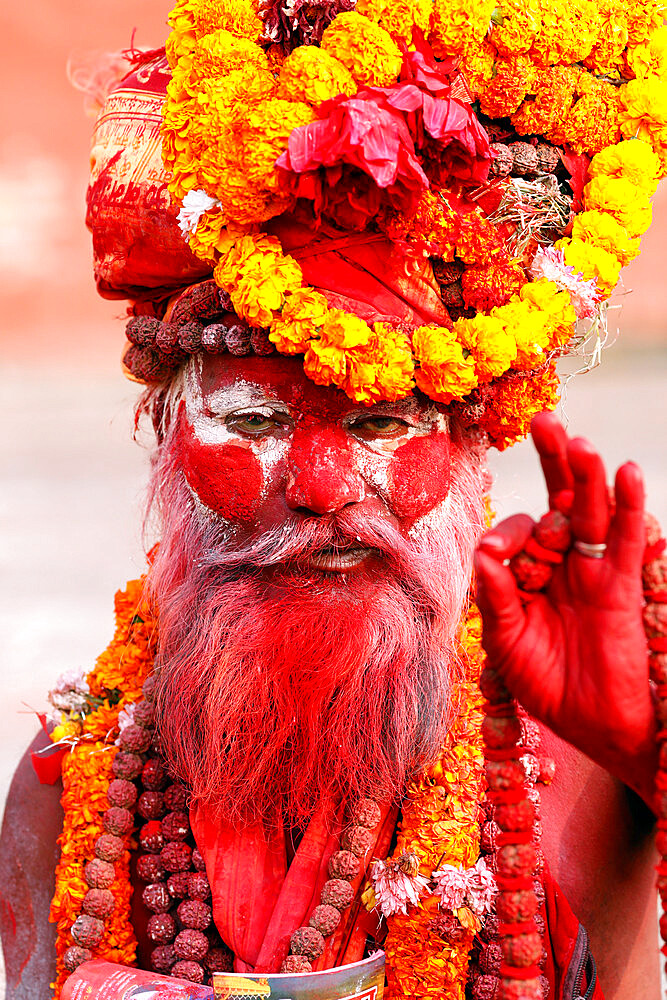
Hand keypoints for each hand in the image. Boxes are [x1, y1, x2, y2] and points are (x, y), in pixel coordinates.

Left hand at [474, 411, 656, 810]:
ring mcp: (594, 570)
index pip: (515, 534)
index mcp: (526, 573)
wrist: (594, 726)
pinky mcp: (623, 586)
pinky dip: (629, 507)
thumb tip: (483, 552)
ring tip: (580, 444)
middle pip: (559, 501)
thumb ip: (496, 598)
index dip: (506, 537)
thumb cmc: (546, 684)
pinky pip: (628, 541)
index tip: (498, 556)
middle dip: (553, 462)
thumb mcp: (506, 641)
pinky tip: (627, 474)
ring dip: (587, 477)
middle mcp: (561, 563)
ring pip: (592, 513)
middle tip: (545, 420)